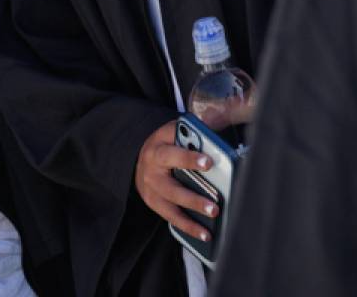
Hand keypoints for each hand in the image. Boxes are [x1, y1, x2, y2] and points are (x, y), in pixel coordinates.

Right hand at [133, 121, 216, 243]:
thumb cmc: (165, 144)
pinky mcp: (154, 204)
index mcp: (157, 149)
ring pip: (171, 207)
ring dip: (192, 217)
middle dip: (193, 198)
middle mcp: (151, 171)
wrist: (139, 158)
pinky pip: (171, 218)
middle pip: (172, 188)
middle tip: (214, 205)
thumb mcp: (173, 131)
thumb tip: (217, 122)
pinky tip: (204, 234)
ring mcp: (151, 191)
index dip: (189, 158)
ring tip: (213, 219)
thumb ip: (193, 130)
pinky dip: (188, 227)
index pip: (172, 154)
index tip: (208, 162)